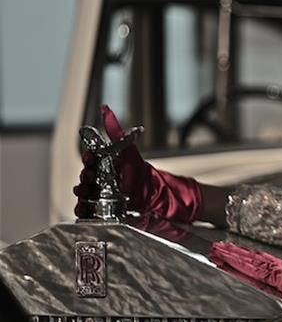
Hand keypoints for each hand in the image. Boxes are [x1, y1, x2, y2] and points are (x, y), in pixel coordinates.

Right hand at [72, 105, 202, 221]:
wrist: (161, 196)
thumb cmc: (144, 173)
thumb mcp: (130, 151)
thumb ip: (116, 132)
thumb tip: (105, 109)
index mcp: (104, 167)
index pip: (90, 161)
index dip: (88, 158)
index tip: (90, 156)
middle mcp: (100, 182)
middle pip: (85, 179)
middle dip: (84, 177)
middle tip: (89, 176)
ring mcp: (102, 198)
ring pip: (84, 196)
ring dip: (81, 194)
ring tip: (84, 192)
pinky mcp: (106, 213)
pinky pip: (90, 213)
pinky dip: (85, 211)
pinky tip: (85, 208)